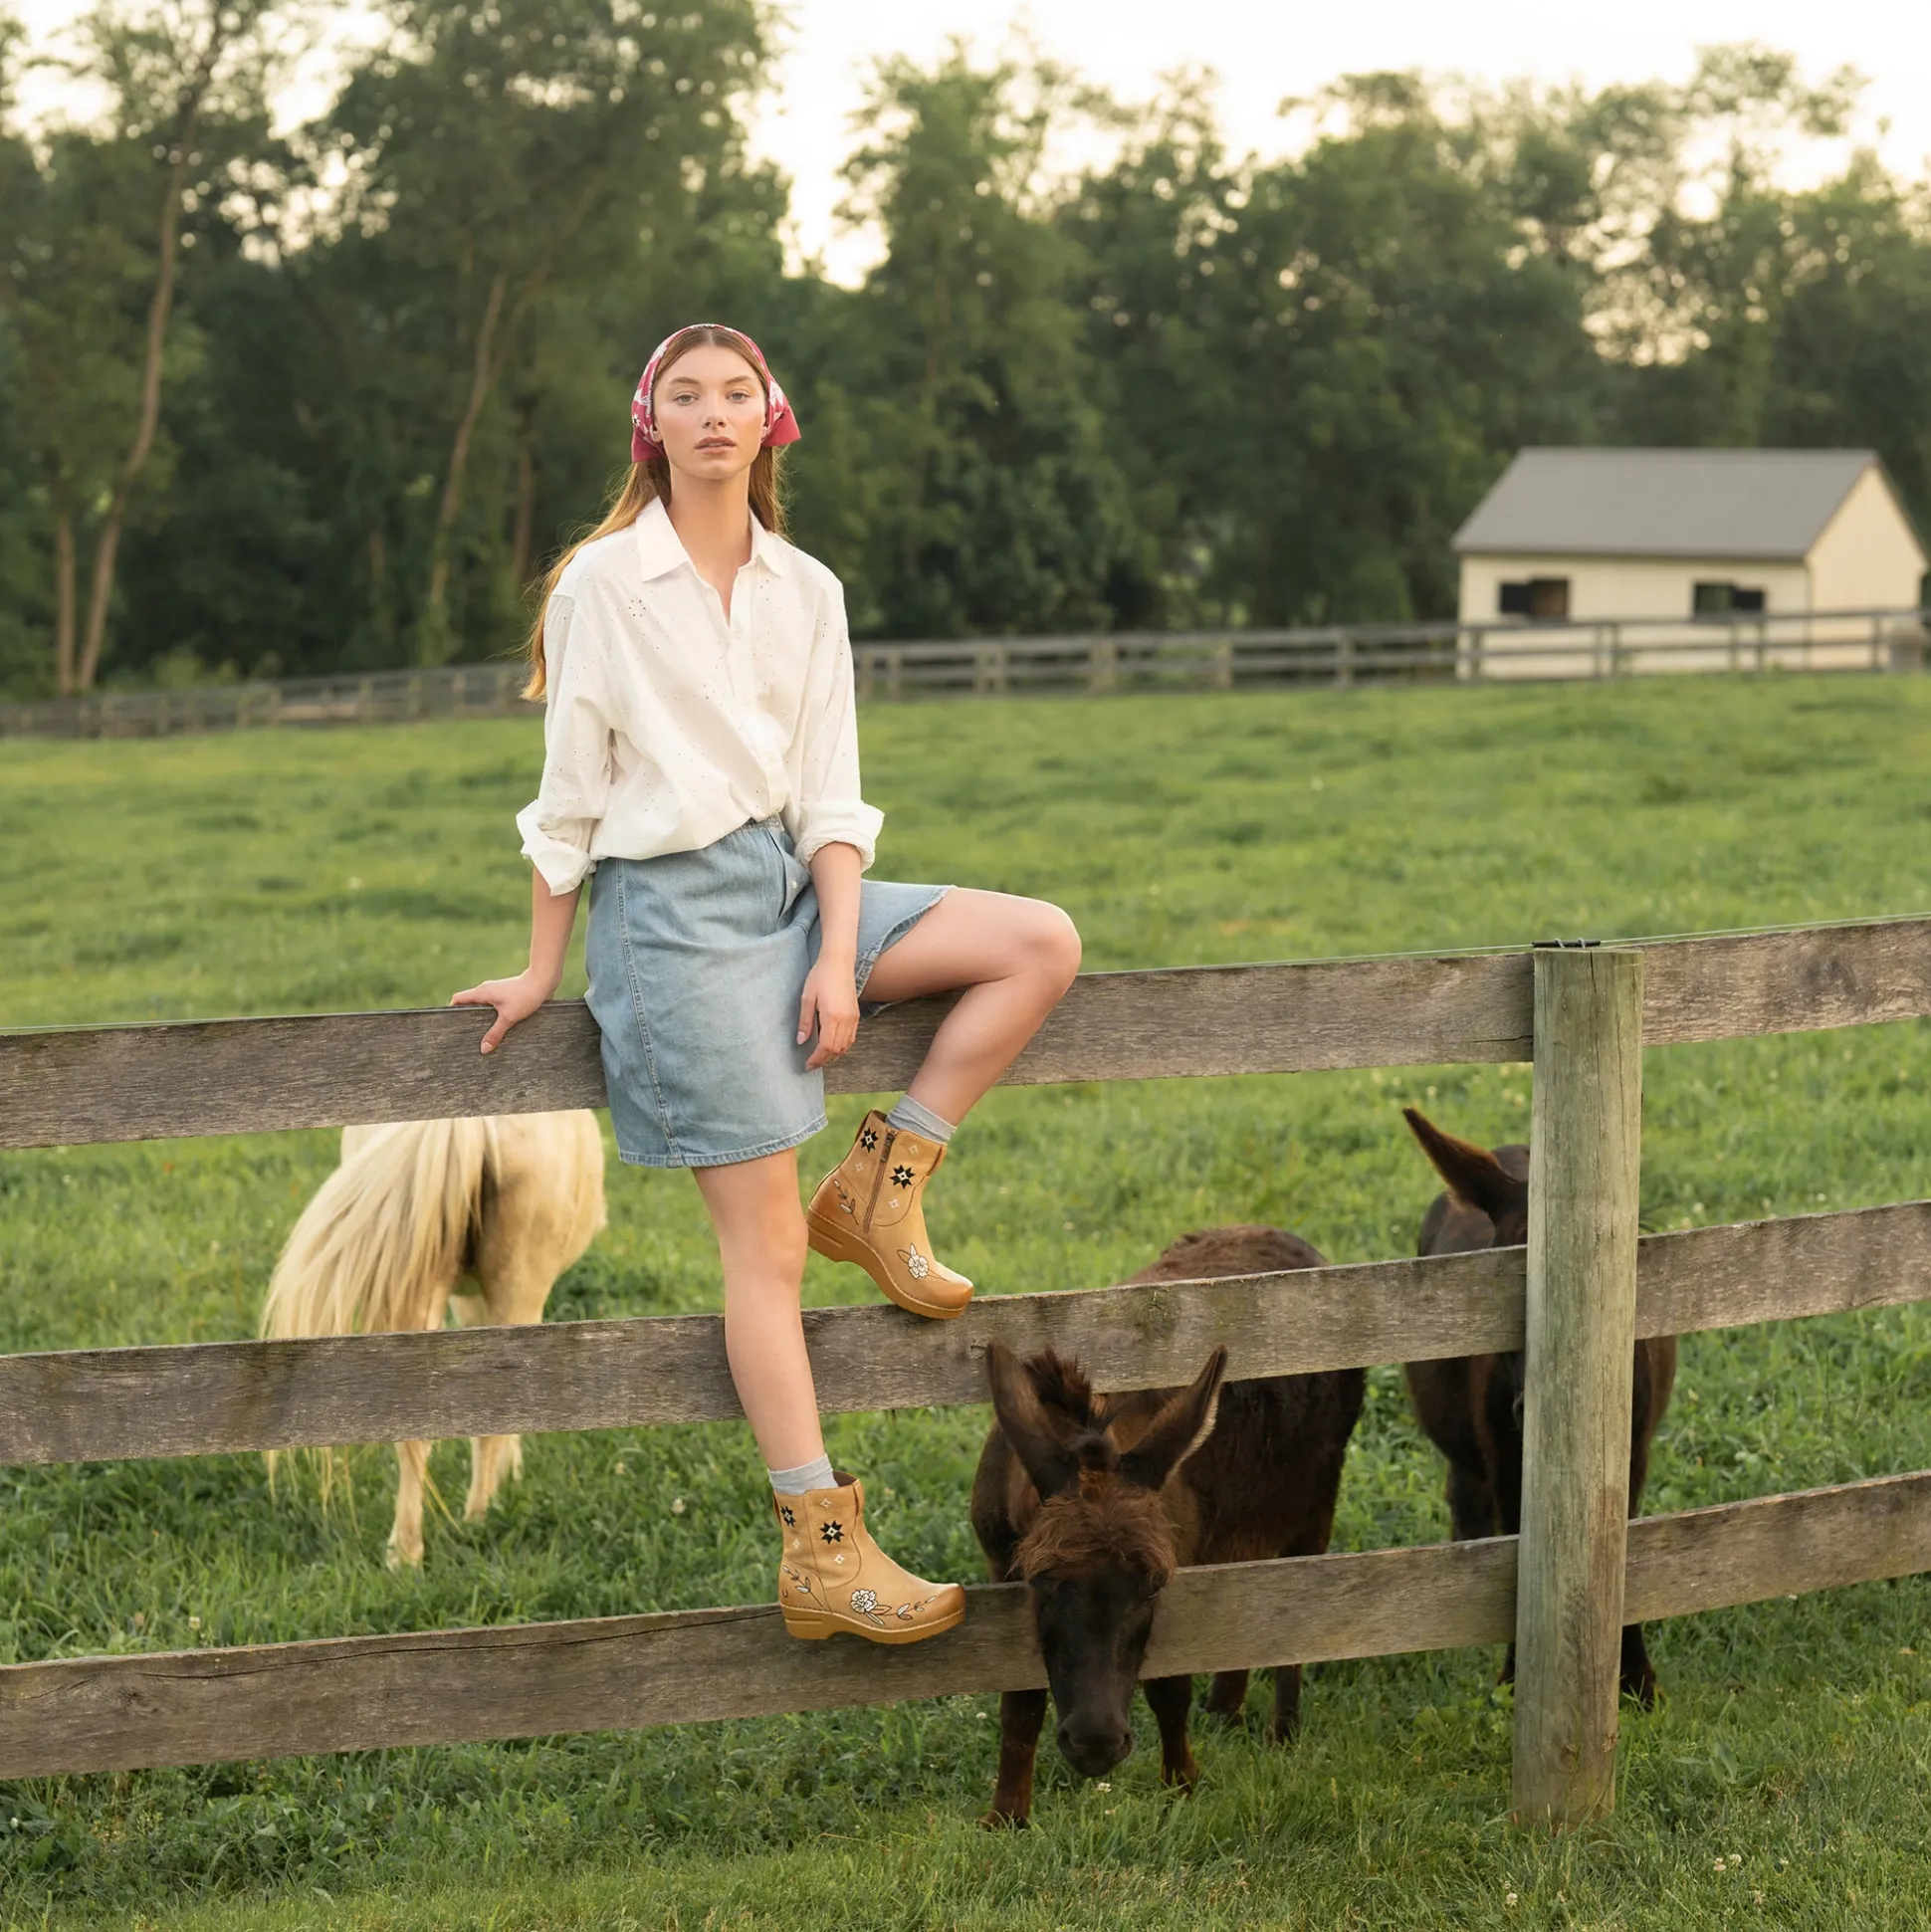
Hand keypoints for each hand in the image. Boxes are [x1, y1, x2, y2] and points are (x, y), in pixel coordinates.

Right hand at [451, 968, 555, 1053]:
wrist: (543, 982)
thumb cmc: (525, 996)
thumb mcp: (509, 1018)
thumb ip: (495, 1033)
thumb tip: (483, 1049)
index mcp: (482, 992)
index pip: (458, 998)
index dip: (452, 1009)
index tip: (451, 1024)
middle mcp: (487, 990)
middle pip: (469, 1003)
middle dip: (466, 1017)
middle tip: (465, 1034)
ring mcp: (497, 991)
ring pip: (483, 1005)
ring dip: (481, 1017)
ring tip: (481, 1033)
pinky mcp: (507, 994)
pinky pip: (494, 1005)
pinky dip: (493, 1014)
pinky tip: (498, 1026)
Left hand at [798, 953, 859, 1069]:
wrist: (839, 962)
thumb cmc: (821, 976)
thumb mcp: (807, 998)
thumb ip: (805, 1021)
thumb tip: (801, 1041)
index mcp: (832, 1016)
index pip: (825, 1047)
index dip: (816, 1059)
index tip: (807, 1064)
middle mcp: (846, 1020)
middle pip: (836, 1050)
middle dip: (824, 1061)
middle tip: (812, 1065)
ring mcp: (853, 1018)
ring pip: (845, 1046)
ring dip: (834, 1056)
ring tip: (821, 1059)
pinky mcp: (856, 1015)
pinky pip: (851, 1038)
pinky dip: (842, 1047)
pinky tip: (833, 1048)